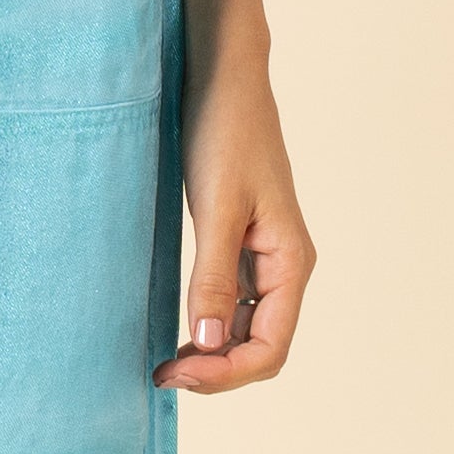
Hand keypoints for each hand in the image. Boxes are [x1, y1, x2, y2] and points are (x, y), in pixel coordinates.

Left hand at [160, 57, 312, 393]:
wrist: (224, 78)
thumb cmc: (226, 132)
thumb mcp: (217, 207)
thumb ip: (213, 277)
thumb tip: (208, 344)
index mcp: (291, 262)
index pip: (270, 349)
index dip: (226, 374)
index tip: (176, 374)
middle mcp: (285, 267)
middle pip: (262, 348)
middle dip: (217, 371)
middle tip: (161, 375)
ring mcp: (265, 257)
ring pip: (248, 330)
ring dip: (212, 355)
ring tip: (165, 362)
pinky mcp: (243, 243)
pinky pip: (234, 304)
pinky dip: (209, 326)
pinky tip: (178, 329)